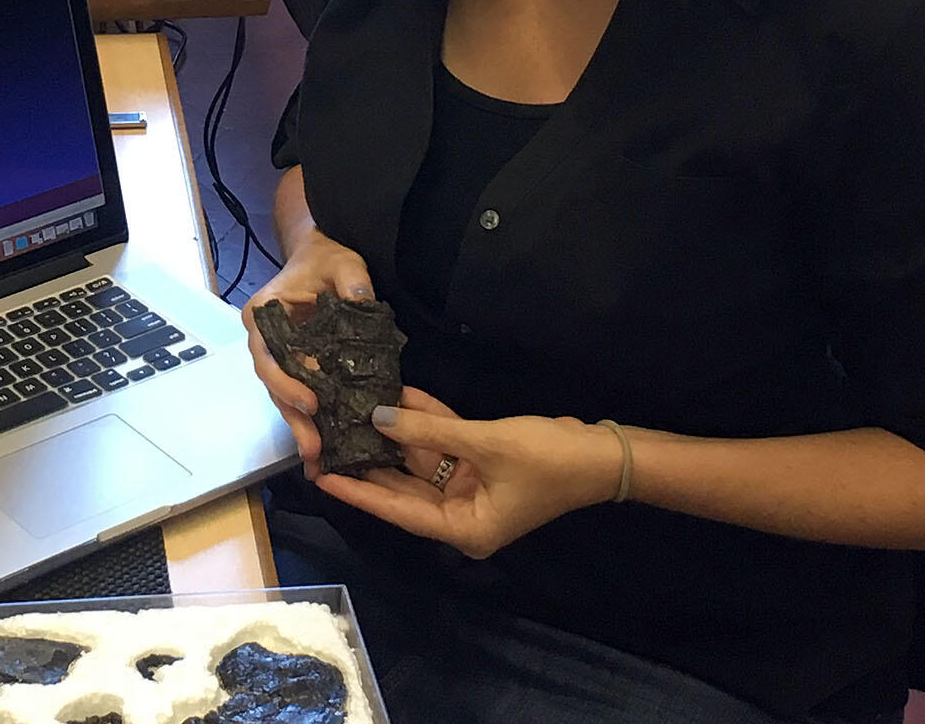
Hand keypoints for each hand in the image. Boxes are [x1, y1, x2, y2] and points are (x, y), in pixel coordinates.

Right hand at [241, 227, 374, 479]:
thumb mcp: (343, 263)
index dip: (286, 381)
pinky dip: (308, 417)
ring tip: (317, 457)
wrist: (319, 252)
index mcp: (264, 313)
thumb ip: (352, 283)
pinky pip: (296, 393)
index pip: (268, 354)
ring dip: (299, 425)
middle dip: (293, 417)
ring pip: (282, 395)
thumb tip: (362, 304)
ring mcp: (276, 353)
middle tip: (313, 448)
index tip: (312, 402)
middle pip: (273, 384)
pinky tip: (324, 443)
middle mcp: (262, 338)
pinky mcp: (294, 363)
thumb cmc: (326, 256)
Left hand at [317, 388, 622, 557]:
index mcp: (463, 528)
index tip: (320, 478)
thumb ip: (429, 431)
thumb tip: (378, 417)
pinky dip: (426, 421)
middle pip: (404, 486)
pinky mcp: (482, 462)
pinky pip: (444, 443)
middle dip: (368, 460)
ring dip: (395, 434)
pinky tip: (397, 396)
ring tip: (350, 411)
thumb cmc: (548, 460)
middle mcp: (462, 513)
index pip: (397, 509)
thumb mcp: (485, 443)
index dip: (358, 492)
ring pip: (421, 460)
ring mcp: (472, 488)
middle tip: (324, 441)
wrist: (604, 453)